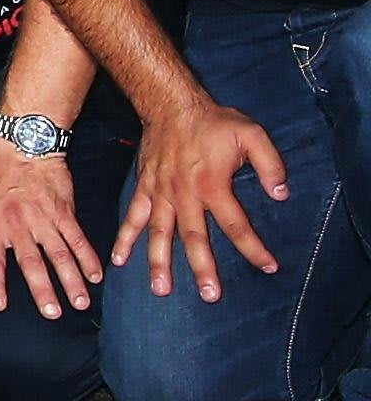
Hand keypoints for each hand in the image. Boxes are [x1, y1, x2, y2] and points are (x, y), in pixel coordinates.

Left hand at [0, 133, 104, 322]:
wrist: (22, 146)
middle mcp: (18, 227)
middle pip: (31, 263)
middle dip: (43, 290)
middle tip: (51, 313)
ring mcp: (44, 221)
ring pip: (60, 255)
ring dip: (72, 280)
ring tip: (79, 302)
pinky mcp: (65, 214)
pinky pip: (78, 239)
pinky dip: (89, 258)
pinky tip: (96, 275)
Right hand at [113, 85, 291, 299]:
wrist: (170, 105)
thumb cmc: (214, 121)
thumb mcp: (252, 134)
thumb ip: (271, 164)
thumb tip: (281, 195)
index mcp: (212, 185)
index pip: (236, 225)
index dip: (254, 248)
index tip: (269, 267)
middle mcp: (184, 195)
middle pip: (194, 238)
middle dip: (202, 268)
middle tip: (210, 295)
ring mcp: (160, 194)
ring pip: (159, 233)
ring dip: (159, 262)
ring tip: (161, 289)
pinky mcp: (144, 189)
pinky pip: (133, 217)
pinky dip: (125, 239)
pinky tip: (119, 261)